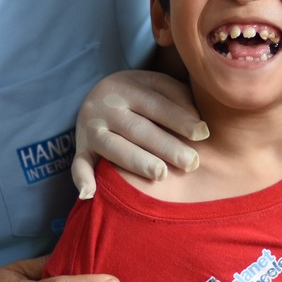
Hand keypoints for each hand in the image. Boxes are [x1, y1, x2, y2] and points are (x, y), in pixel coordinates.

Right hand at [71, 70, 207, 197]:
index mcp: (128, 87)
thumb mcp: (159, 86)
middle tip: (190, 162)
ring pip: (112, 147)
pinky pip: (79, 164)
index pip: (156, 104)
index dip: (180, 119)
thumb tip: (200, 128)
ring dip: (136, 161)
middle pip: (137, 128)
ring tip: (160, 174)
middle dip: (165, 146)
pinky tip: (89, 194)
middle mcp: (107, 106)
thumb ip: (178, 99)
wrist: (102, 94)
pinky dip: (82, 179)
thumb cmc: (143, 95)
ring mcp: (91, 128)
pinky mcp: (81, 147)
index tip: (203, 134)